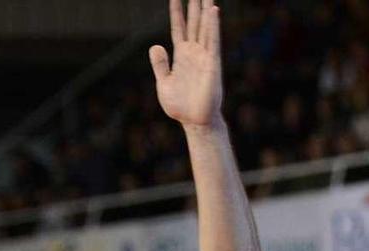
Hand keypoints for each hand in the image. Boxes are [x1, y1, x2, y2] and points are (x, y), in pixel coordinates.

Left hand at [149, 0, 222, 127]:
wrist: (194, 121)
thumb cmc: (180, 105)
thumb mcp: (163, 83)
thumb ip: (160, 64)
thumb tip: (155, 46)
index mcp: (181, 56)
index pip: (178, 28)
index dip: (176, 13)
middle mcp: (194, 53)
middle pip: (194, 23)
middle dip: (194, 5)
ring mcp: (204, 56)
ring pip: (204, 27)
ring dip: (205, 10)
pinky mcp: (213, 63)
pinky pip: (213, 40)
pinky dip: (213, 25)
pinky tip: (213, 11)